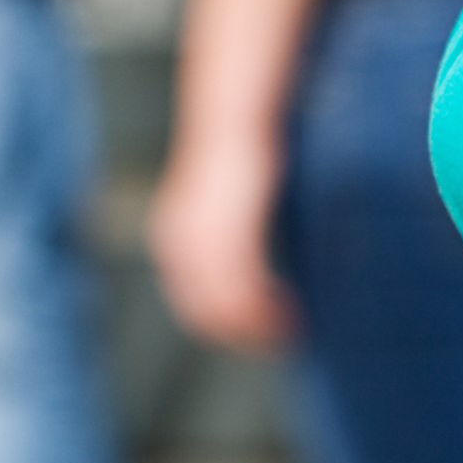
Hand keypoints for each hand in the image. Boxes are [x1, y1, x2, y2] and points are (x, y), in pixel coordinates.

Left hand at [151, 129, 294, 352]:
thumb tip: (243, 266)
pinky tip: (290, 312)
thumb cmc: (235, 158)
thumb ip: (226, 236)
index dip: (223, 326)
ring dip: (259, 328)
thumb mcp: (221, 203)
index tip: (256, 334)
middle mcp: (178, 247)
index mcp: (171, 241)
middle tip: (278, 343)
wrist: (233, 120)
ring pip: (228, 309)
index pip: (191, 304)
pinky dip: (267, 311)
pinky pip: (247, 292)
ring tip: (290, 331)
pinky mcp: (229, 236)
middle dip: (243, 334)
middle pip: (206, 314)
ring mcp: (201, 244)